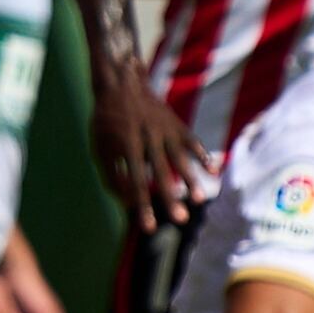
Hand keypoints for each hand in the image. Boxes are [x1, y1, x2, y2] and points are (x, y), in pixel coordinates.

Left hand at [88, 57, 216, 233]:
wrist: (120, 84)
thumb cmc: (107, 123)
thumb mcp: (100, 148)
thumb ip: (112, 175)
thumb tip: (128, 203)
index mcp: (125, 144)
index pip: (135, 182)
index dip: (143, 206)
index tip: (148, 228)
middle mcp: (147, 137)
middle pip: (161, 173)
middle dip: (170, 197)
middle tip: (180, 220)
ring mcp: (164, 129)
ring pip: (180, 158)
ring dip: (190, 180)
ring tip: (198, 200)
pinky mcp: (176, 124)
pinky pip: (192, 141)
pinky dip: (203, 156)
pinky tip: (213, 171)